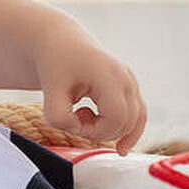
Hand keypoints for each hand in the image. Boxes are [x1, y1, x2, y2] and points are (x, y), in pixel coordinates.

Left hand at [33, 22, 145, 153]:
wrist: (59, 42)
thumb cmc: (55, 63)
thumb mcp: (50, 91)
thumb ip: (59, 116)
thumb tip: (77, 130)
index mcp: (109, 76)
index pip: (115, 119)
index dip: (94, 132)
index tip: (72, 124)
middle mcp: (125, 78)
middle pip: (126, 123)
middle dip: (100, 132)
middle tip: (75, 119)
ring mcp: (130, 81)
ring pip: (135, 120)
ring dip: (110, 130)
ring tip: (85, 119)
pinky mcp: (129, 85)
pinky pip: (139, 114)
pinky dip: (129, 130)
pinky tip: (121, 146)